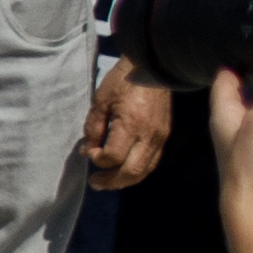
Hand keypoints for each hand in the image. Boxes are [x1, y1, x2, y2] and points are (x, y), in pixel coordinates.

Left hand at [82, 67, 165, 190]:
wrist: (152, 68)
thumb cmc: (122, 81)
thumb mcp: (100, 100)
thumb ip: (93, 128)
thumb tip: (87, 152)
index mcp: (131, 124)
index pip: (113, 156)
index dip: (98, 160)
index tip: (89, 153)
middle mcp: (149, 135)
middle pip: (132, 171)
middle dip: (111, 181)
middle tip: (95, 183)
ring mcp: (160, 137)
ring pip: (145, 171)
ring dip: (124, 180)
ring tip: (106, 182)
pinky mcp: (165, 136)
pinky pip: (152, 161)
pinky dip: (137, 171)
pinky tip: (123, 171)